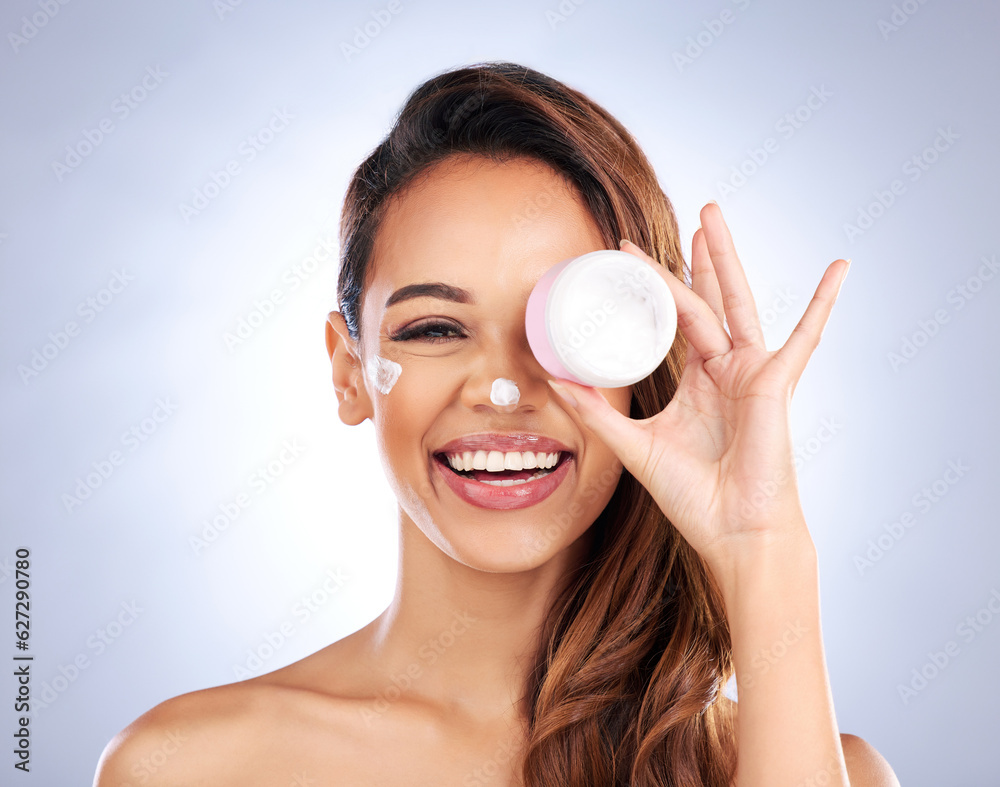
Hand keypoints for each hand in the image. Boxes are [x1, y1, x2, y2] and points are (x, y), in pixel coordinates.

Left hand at [547, 202, 849, 568]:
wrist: (734, 530)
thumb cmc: (693, 496)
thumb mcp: (633, 444)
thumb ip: (595, 411)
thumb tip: (552, 379)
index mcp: (698, 379)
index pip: (673, 319)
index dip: (651, 287)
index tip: (622, 256)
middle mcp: (726, 368)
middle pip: (706, 299)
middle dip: (693, 258)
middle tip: (681, 218)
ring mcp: (753, 371)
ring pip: (735, 301)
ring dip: (724, 258)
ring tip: (710, 215)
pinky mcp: (777, 382)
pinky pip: (806, 336)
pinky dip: (823, 302)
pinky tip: (840, 267)